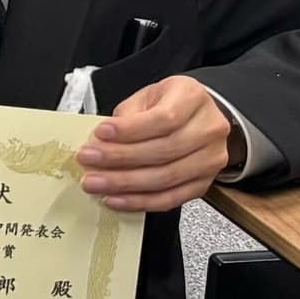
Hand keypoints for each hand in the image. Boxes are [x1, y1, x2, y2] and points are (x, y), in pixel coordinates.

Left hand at [79, 74, 237, 211]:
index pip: (164, 118)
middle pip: (164, 151)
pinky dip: (140, 201)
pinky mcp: (203, 184)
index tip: (101, 133)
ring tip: (96, 183)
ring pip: (166, 178)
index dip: (131, 129)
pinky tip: (117, 199)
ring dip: (125, 184)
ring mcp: (210, 160)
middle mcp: (209, 129)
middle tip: (88, 160)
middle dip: (120, 158)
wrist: (198, 119)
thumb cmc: (169, 104)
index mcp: (193, 98)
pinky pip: (170, 198)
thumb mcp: (148, 96)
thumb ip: (128, 115)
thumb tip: (100, 142)